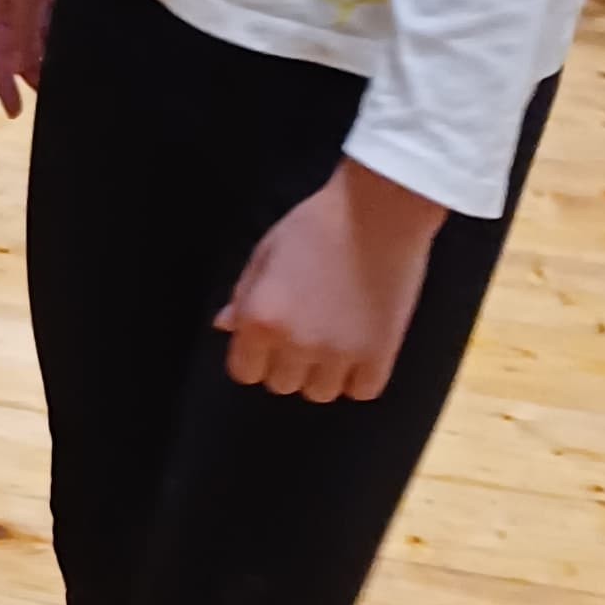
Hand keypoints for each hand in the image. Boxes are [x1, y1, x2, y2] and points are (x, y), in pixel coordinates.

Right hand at [0, 0, 57, 115]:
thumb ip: (24, 32)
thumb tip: (24, 70)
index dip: (3, 86)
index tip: (14, 112)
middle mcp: (16, 10)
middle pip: (19, 55)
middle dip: (31, 77)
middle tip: (52, 96)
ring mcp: (39, 6)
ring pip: (41, 46)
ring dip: (50, 63)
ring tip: (68, 78)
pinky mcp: (61, 1)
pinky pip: (59, 33)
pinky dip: (65, 47)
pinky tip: (79, 54)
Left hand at [216, 160, 444, 401]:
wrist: (379, 212)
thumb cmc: (316, 225)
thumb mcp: (266, 253)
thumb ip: (243, 295)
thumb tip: (224, 326)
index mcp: (260, 320)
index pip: (244, 372)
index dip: (255, 356)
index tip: (270, 339)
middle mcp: (295, 344)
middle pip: (281, 384)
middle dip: (288, 362)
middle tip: (306, 330)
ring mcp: (339, 354)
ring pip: (320, 393)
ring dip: (324, 372)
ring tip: (335, 339)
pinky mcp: (380, 355)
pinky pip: (362, 391)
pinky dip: (359, 376)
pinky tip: (360, 348)